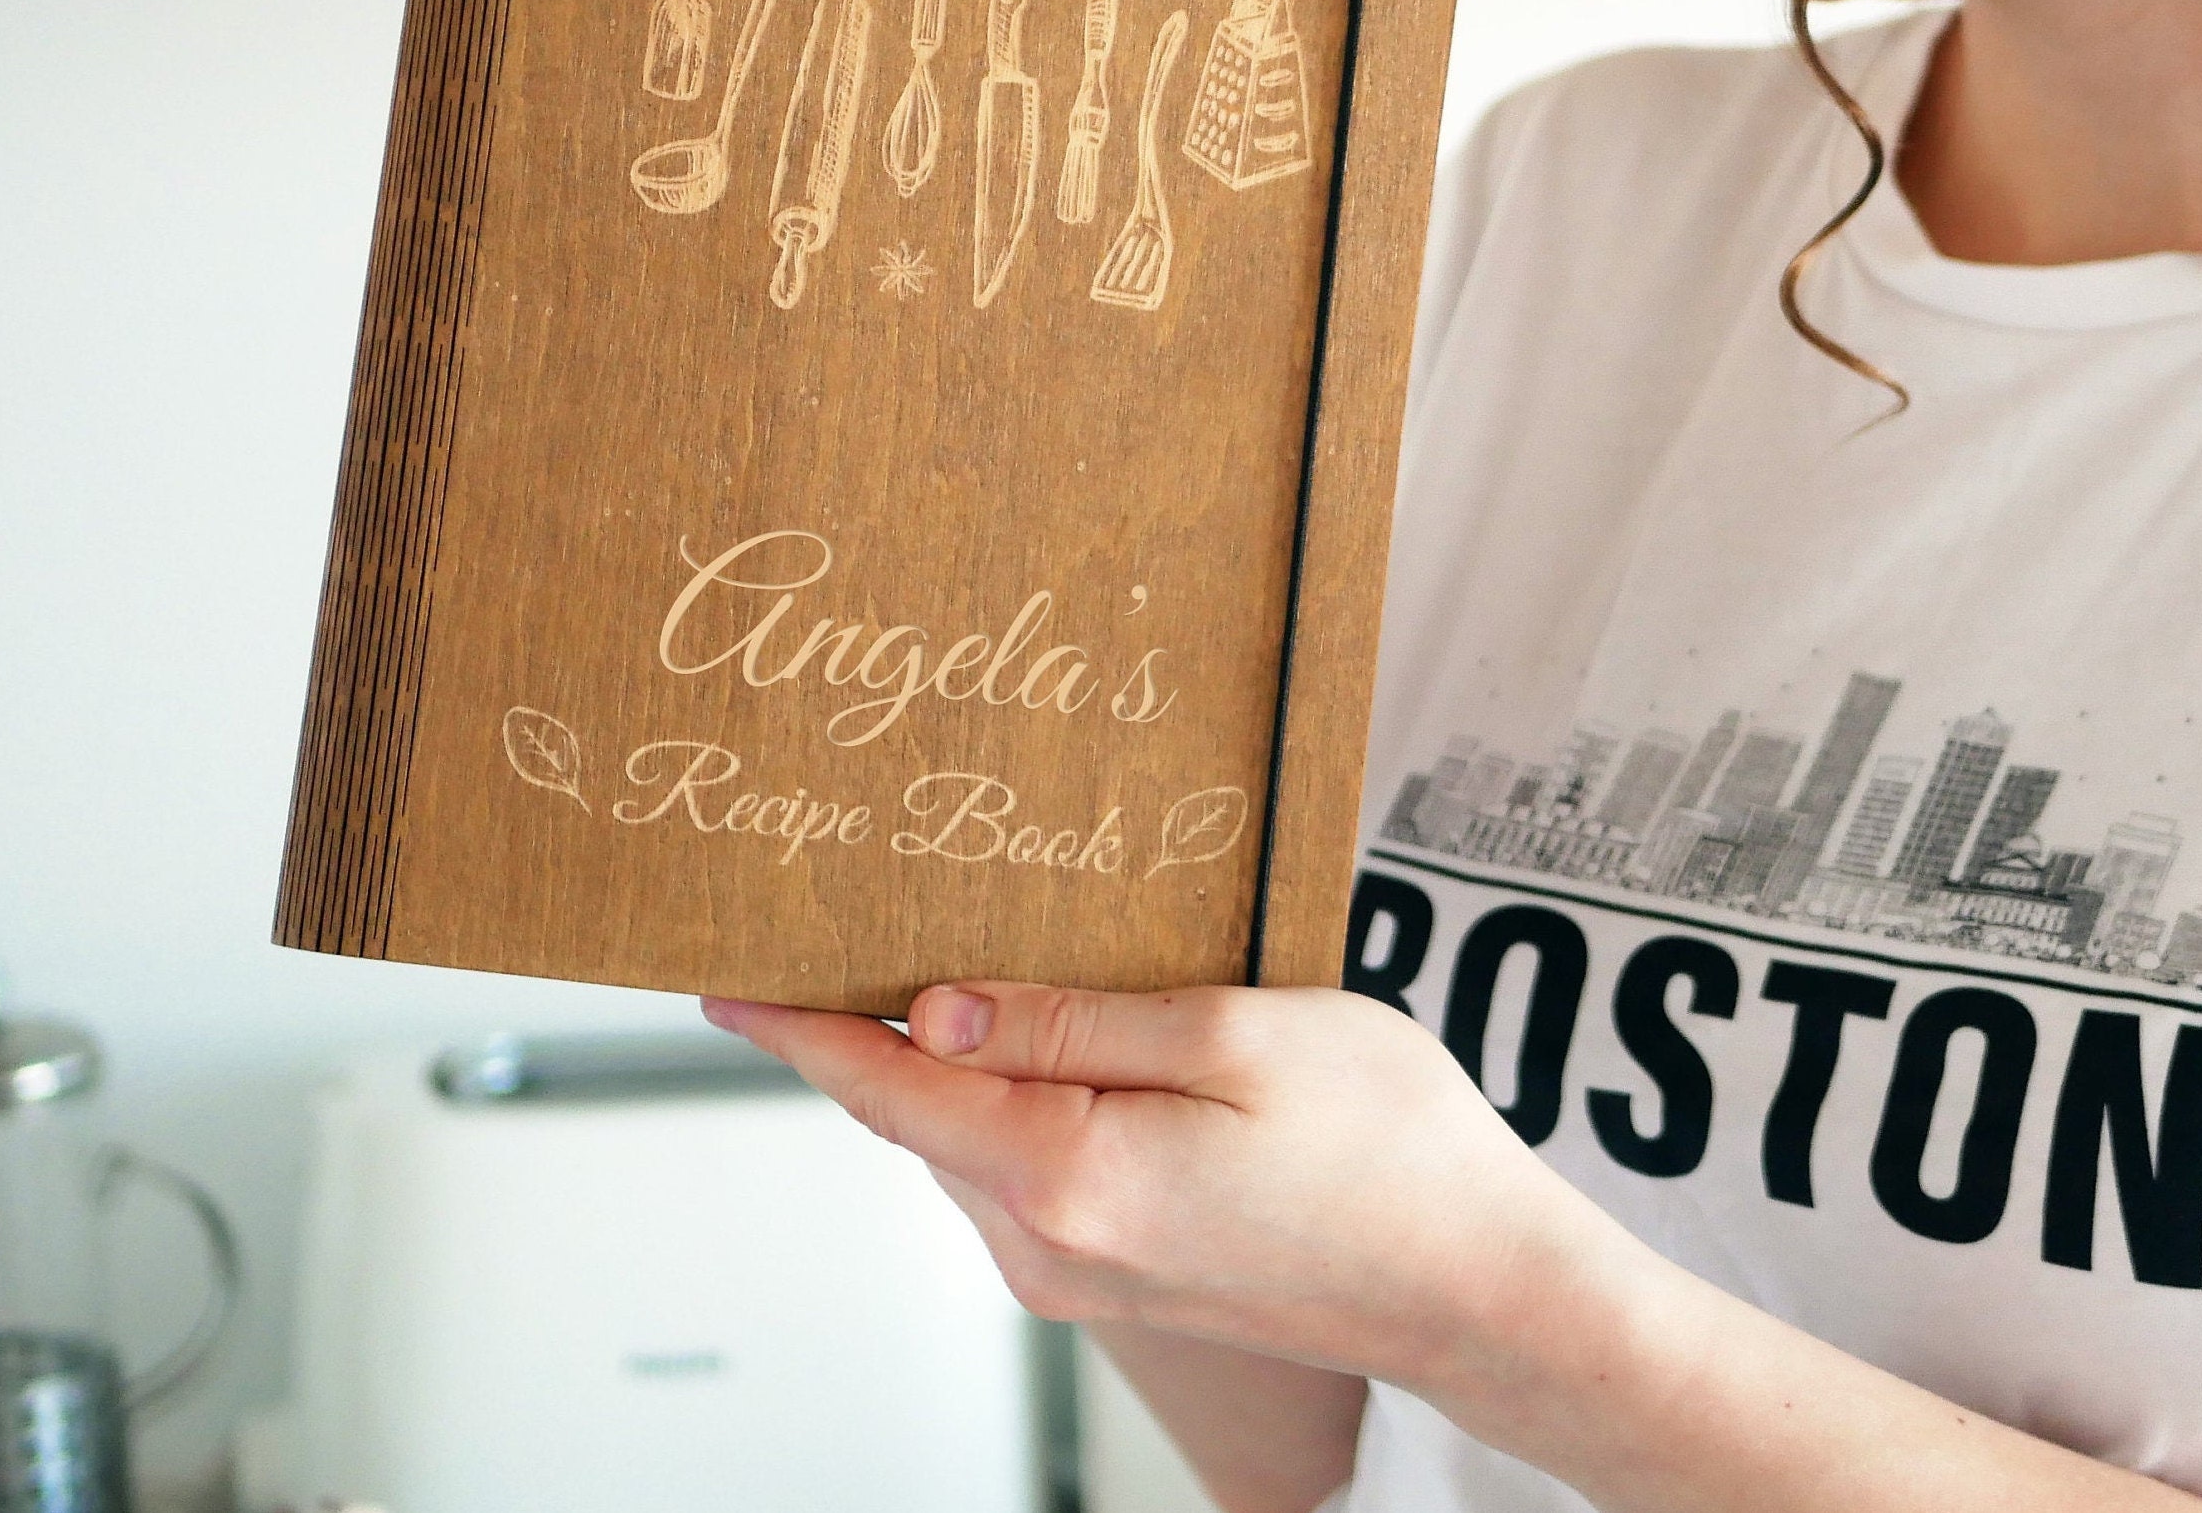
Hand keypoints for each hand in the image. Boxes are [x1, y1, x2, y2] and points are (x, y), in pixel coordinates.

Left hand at [700, 981, 1633, 1396]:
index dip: (796, 1026)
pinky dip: (1003, 1100)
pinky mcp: (1119, 1278)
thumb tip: (936, 1003)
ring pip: (967, 1141)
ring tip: (958, 953)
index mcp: (1068, 1175)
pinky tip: (1044, 1035)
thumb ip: (1072, 1018)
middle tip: (850, 915)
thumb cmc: (1388, 1149)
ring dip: (948, 1057)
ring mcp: (1081, 1276)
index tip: (720, 982)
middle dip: (873, 1021)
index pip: (888, 1085)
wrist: (1481, 1287)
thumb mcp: (1235, 1036)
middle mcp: (1050, 1246)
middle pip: (917, 1112)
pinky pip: (1019, 1171)